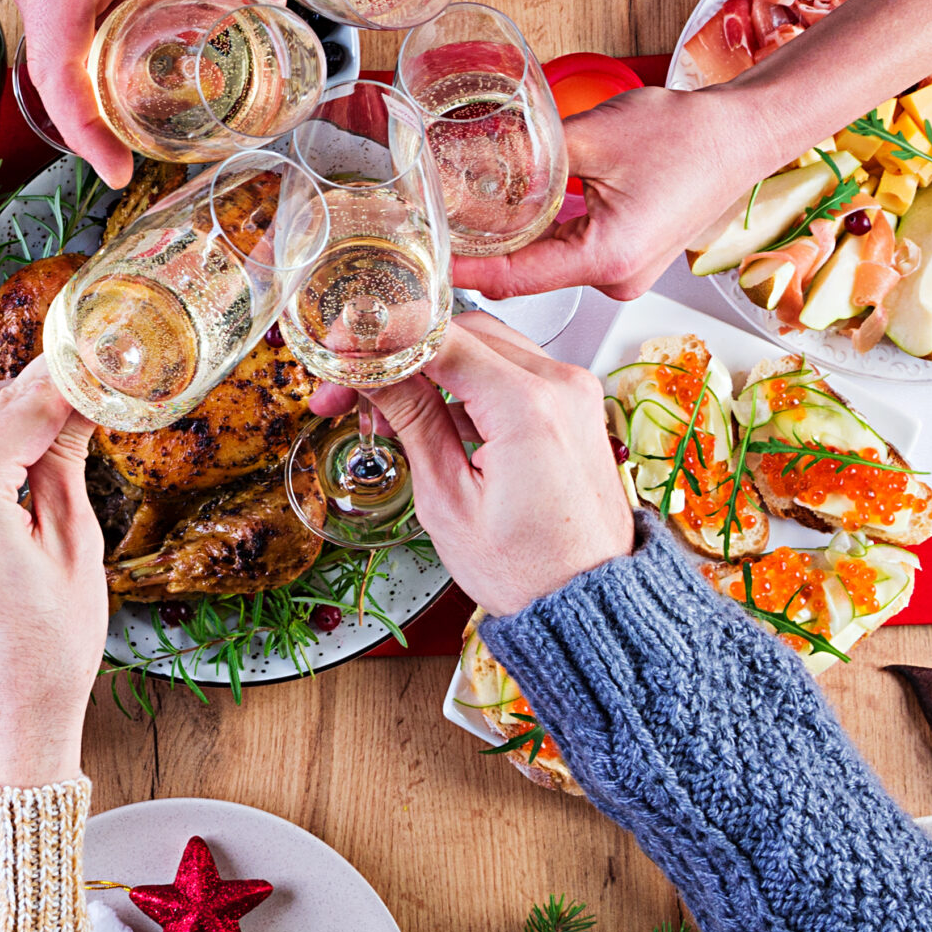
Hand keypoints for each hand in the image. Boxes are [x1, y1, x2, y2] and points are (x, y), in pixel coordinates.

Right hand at [0, 0, 276, 186]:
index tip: (119, 171)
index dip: (86, 131)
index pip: (58, 69)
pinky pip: (75, 10)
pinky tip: (156, 45)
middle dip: (103, 121)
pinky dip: (108, 39)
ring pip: (68, 43)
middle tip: (159, 154)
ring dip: (107, 81)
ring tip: (165, 111)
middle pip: (60, 70)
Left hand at [0, 362, 104, 786]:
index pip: (24, 408)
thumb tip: (75, 407)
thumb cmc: (41, 660)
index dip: (70, 379)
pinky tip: (19, 452)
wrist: (0, 730)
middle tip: (83, 382)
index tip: (101, 360)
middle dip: (31, 391)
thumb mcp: (74, 546)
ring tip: (58, 414)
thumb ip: (65, 462)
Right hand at [315, 314, 635, 615]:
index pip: (438, 339)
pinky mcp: (574, 405)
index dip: (380, 341)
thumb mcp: (448, 500)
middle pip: (462, 331)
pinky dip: (469, 382)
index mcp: (528, 406)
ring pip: (487, 346)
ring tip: (388, 409)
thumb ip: (412, 420)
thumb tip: (374, 373)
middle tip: (353, 388)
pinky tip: (434, 415)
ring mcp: (573, 392)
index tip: (343, 353)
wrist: (588, 600)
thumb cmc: (529, 570)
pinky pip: (513, 370)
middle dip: (401, 353)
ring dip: (433, 366)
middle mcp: (561, 385)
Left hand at [450, 84, 784, 302]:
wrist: (743, 134)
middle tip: (431, 228)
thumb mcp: (593, 134)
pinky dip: (541, 238)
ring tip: (462, 216)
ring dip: (510, 244)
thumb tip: (473, 156)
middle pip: (525, 276)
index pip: (513, 276)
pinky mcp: (627, 261)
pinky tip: (513, 214)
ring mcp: (624, 275)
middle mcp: (617, 279)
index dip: (463, 266)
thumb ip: (531, 152)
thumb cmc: (688, 135)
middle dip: (479, 253)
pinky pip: (569, 256)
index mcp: (607, 258)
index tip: (425, 256)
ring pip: (546, 266)